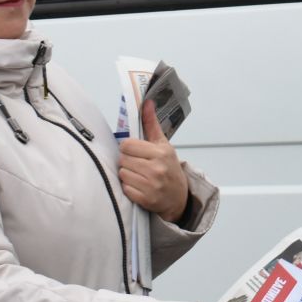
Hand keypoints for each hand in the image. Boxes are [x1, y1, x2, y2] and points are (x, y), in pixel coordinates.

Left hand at [119, 98, 188, 222]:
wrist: (179, 197)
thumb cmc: (169, 168)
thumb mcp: (163, 145)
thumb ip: (151, 124)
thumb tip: (147, 102)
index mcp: (160, 153)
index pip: (127, 145)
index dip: (128, 148)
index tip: (135, 152)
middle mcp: (156, 169)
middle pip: (123, 160)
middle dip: (127, 161)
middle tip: (138, 164)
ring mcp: (151, 186)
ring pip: (122, 174)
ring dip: (127, 175)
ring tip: (139, 175)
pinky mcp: (146, 199)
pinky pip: (125, 189)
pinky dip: (129, 188)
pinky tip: (139, 186)